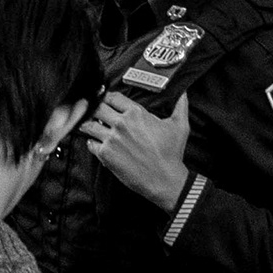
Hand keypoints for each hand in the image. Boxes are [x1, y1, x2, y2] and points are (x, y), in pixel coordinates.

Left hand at [85, 89, 194, 205]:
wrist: (165, 179)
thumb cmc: (172, 153)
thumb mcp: (180, 126)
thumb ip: (180, 106)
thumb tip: (184, 94)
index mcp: (136, 113)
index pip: (113, 97)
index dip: (108, 98)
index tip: (106, 102)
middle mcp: (121, 123)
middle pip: (97, 107)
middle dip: (95, 109)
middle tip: (95, 113)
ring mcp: (112, 139)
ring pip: (89, 125)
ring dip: (88, 125)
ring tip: (90, 127)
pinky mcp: (106, 155)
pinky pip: (90, 144)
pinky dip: (91, 143)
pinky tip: (95, 143)